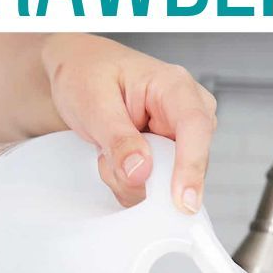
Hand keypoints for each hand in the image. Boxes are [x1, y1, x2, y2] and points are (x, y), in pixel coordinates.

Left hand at [42, 35, 216, 211]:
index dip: (191, 164)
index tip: (181, 199)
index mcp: (174, 85)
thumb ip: (118, 138)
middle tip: (106, 160)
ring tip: (106, 152)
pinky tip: (113, 159)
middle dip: (145, 175)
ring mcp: (179, 136)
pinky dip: (130, 182)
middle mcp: (186, 111)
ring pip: (170, 181)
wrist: (77, 72)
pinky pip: (157, 186)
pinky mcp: (169, 155)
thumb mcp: (93, 102)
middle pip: (187, 161)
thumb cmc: (86, 74)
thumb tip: (141, 171)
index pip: (195, 126)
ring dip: (131, 179)